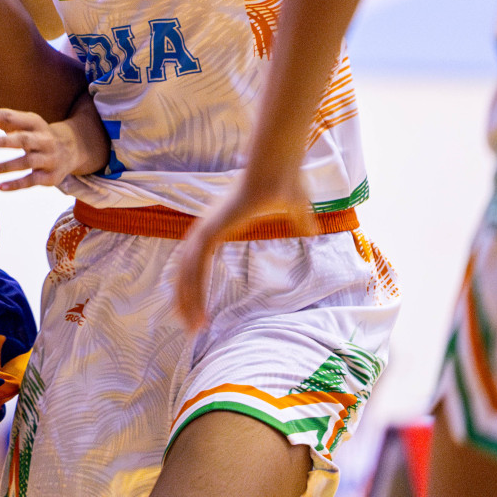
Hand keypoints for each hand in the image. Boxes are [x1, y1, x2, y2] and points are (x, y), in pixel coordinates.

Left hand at [0, 107, 83, 190]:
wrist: (73, 148)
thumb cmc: (34, 133)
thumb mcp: (19, 123)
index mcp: (32, 121)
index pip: (8, 116)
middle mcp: (42, 138)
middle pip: (23, 139)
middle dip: (5, 142)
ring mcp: (48, 158)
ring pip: (26, 162)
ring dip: (5, 166)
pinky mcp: (50, 176)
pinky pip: (32, 180)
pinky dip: (17, 184)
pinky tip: (2, 187)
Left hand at [175, 169, 311, 330]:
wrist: (278, 169)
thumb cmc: (284, 183)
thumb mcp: (295, 210)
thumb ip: (298, 223)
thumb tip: (311, 231)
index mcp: (218, 226)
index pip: (198, 263)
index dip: (196, 287)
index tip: (199, 309)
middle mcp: (205, 230)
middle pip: (186, 273)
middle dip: (185, 301)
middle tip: (190, 328)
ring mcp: (204, 229)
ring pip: (187, 274)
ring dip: (187, 301)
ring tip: (193, 328)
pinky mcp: (211, 231)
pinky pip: (197, 267)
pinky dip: (195, 289)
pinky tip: (197, 309)